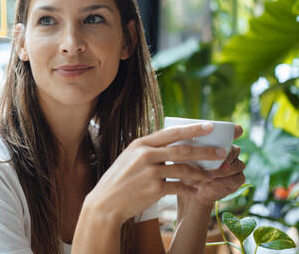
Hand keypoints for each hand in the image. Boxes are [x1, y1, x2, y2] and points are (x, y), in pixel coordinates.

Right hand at [85, 123, 225, 224]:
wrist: (106, 202)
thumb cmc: (120, 180)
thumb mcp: (129, 158)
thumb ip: (148, 150)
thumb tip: (170, 144)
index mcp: (140, 144)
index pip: (172, 132)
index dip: (193, 128)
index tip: (210, 126)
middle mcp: (145, 155)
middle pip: (183, 150)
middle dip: (206, 151)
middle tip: (222, 153)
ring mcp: (150, 172)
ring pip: (184, 170)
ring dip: (201, 173)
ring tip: (212, 175)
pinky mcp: (154, 189)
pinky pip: (179, 188)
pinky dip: (190, 189)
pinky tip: (196, 191)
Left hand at [181, 125, 245, 206]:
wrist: (190, 189)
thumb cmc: (185, 167)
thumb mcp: (182, 156)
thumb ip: (185, 149)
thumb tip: (180, 145)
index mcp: (220, 141)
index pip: (234, 132)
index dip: (236, 131)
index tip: (234, 131)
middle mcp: (231, 151)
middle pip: (233, 150)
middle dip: (221, 156)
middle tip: (207, 161)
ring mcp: (236, 165)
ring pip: (234, 165)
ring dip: (218, 170)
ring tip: (201, 175)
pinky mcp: (237, 179)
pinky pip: (235, 179)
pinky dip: (221, 181)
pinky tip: (209, 183)